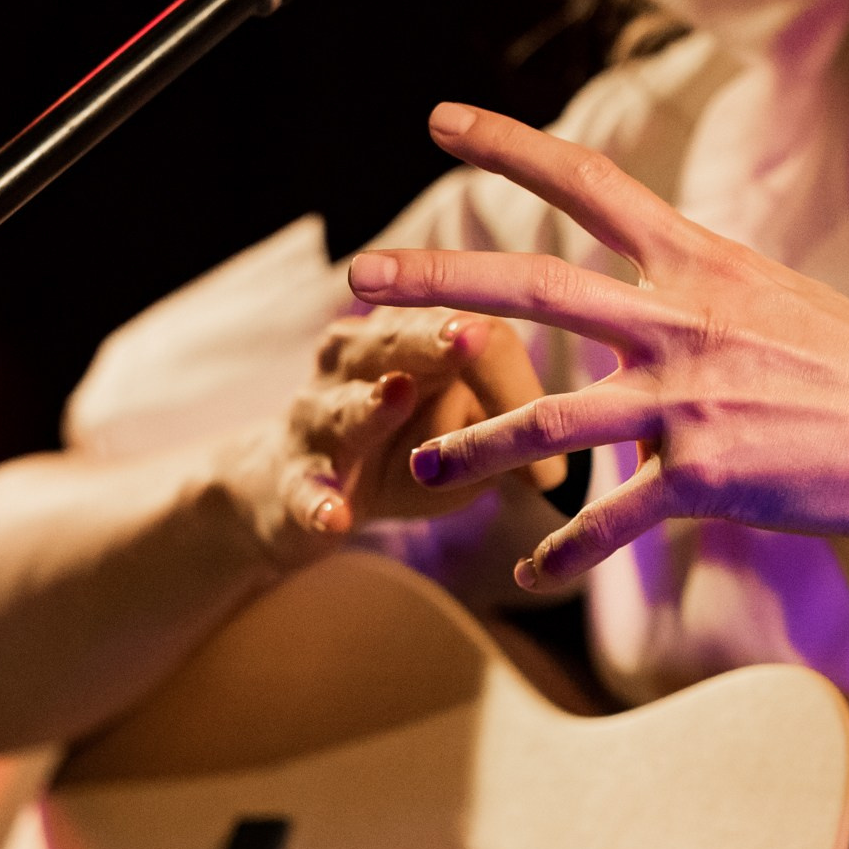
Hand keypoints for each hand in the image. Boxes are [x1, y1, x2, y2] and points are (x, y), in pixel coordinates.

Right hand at [225, 304, 564, 568]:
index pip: (465, 332)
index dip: (508, 369)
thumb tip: (553, 469)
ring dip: (372, 404)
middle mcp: (353, 361)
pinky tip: (333, 516)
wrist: (303, 497)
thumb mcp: (461, 438)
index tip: (557, 412)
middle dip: (433, 339)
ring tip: (396, 395)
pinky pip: (304, 489)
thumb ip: (505, 438)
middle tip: (471, 335)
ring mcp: (316, 417)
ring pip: (344, 407)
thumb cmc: (405, 455)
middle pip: (395, 342)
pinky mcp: (291, 480)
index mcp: (405, 339)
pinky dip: (317, 502)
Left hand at [347, 105, 848, 588]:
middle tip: (357, 277)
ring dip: (474, 442)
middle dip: (433, 278)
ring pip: (546, 419)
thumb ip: (717, 301)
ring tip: (425, 462)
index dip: (506, 145)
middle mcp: (681, 317)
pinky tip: (531, 571)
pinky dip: (566, 550)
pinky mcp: (703, 474)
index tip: (440, 120)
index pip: (587, 180)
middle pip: (529, 284)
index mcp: (703, 262)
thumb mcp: (790, 305)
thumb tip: (684, 298)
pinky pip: (609, 519)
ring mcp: (687, 397)